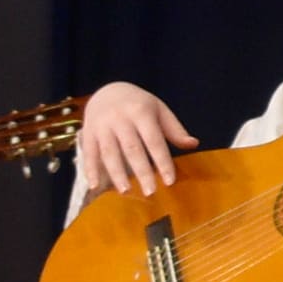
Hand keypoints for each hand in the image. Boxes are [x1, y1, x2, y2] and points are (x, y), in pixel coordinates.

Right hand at [77, 82, 198, 198]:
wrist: (108, 90)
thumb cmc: (139, 104)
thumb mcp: (159, 109)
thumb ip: (174, 129)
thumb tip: (194, 144)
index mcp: (141, 112)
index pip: (154, 140)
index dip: (162, 161)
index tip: (170, 181)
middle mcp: (120, 118)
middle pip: (132, 148)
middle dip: (141, 171)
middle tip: (150, 192)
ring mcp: (102, 126)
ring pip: (109, 152)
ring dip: (116, 173)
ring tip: (125, 191)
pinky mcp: (88, 132)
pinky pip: (89, 153)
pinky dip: (90, 170)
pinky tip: (94, 185)